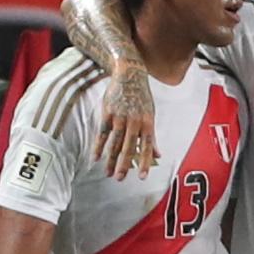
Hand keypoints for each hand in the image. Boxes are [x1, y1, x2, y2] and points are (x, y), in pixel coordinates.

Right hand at [93, 63, 157, 180]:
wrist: (129, 74)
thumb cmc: (142, 97)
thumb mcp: (151, 115)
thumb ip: (152, 137)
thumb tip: (158, 155)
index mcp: (147, 123)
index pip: (146, 147)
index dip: (144, 162)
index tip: (141, 177)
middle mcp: (134, 122)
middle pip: (128, 147)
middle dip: (124, 165)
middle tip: (120, 179)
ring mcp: (120, 117)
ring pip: (114, 143)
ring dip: (111, 160)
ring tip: (108, 173)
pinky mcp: (107, 113)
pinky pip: (102, 133)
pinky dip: (98, 146)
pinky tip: (95, 158)